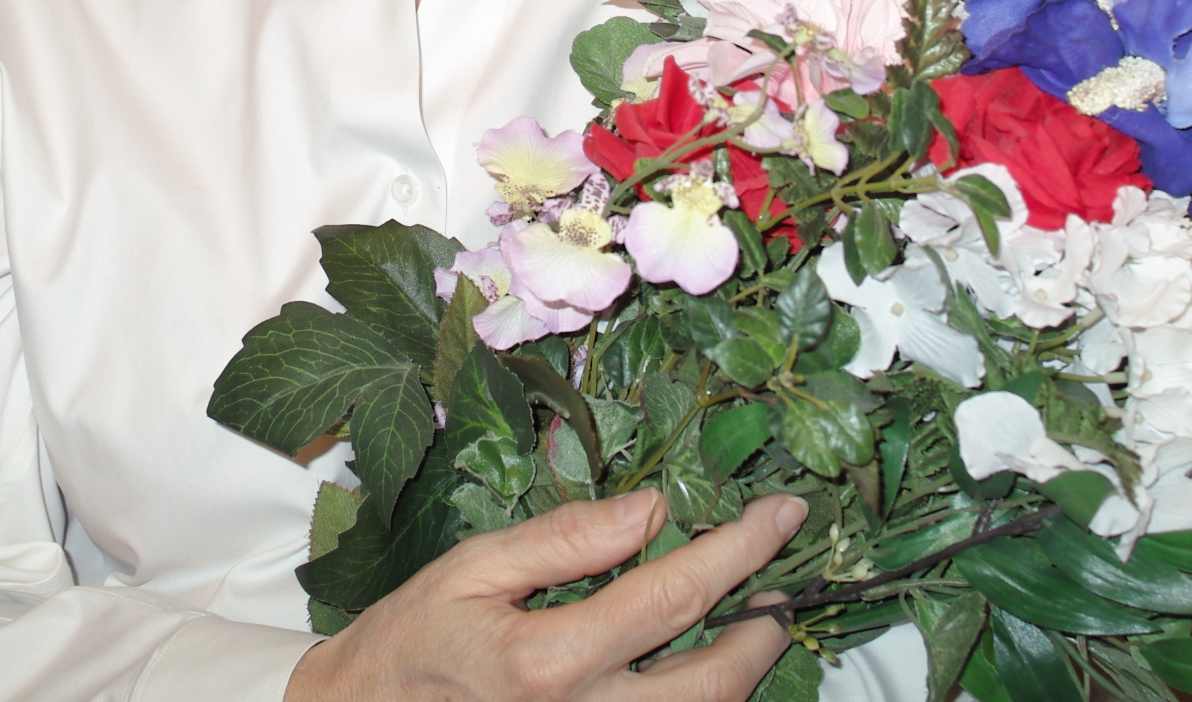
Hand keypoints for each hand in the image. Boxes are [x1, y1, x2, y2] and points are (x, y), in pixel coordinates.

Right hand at [283, 490, 808, 701]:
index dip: (738, 549)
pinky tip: (698, 669)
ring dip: (741, 674)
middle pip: (714, 682)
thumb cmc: (411, 645)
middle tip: (780, 582)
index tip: (778, 513)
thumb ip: (565, 540)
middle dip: (763, 628)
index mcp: (549, 661)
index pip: (673, 596)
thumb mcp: (472, 570)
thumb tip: (650, 509)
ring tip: (750, 624)